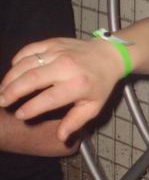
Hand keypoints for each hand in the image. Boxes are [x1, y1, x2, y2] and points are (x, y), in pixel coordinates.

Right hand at [0, 36, 121, 140]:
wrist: (108, 55)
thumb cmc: (100, 84)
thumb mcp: (93, 106)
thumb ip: (75, 121)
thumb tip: (60, 137)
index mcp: (78, 84)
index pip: (49, 98)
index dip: (32, 108)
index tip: (19, 115)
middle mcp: (66, 67)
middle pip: (32, 79)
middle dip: (12, 92)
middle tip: (1, 102)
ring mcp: (58, 52)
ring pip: (26, 64)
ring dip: (10, 78)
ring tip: (1, 90)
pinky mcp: (52, 42)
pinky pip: (29, 50)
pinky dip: (17, 61)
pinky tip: (12, 73)